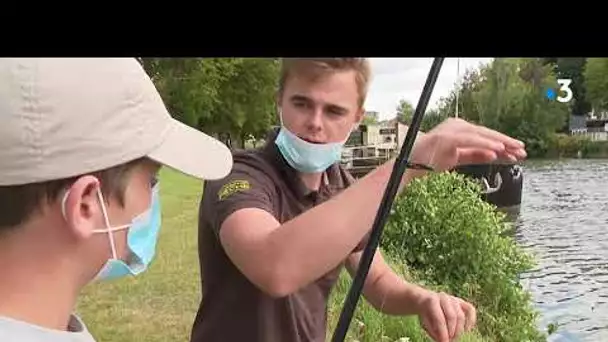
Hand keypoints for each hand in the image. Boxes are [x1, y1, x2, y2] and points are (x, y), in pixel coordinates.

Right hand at [410, 118, 526, 171]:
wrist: (407, 171)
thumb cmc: (427, 166)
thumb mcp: (456, 160)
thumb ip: (474, 155)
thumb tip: (495, 155)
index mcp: (457, 131)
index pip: (484, 137)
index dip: (502, 144)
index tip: (518, 152)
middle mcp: (454, 127)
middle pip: (484, 134)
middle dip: (505, 143)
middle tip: (523, 151)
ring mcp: (448, 131)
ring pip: (479, 135)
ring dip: (498, 143)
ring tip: (514, 151)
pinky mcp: (444, 139)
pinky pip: (468, 141)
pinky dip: (483, 146)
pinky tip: (496, 152)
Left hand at [415, 290, 476, 341]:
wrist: (426, 301)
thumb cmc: (427, 314)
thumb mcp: (425, 322)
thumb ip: (434, 331)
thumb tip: (443, 340)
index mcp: (432, 300)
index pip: (440, 319)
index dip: (443, 332)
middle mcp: (444, 298)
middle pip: (452, 317)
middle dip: (451, 331)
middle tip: (449, 340)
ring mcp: (454, 299)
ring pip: (461, 315)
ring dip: (459, 330)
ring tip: (454, 337)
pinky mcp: (462, 302)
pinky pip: (471, 310)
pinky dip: (471, 320)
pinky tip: (466, 330)